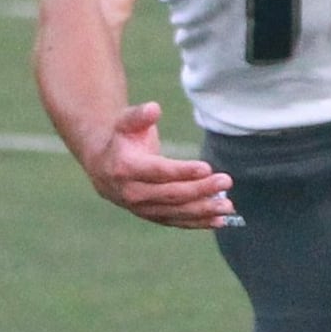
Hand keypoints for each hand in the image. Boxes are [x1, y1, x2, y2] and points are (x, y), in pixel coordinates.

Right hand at [82, 101, 243, 229]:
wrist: (103, 166)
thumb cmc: (121, 139)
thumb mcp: (125, 122)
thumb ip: (139, 115)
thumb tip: (154, 109)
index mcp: (126, 169)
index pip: (159, 172)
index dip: (182, 171)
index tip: (206, 168)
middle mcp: (133, 193)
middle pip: (172, 194)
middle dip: (200, 190)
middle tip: (226, 181)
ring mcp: (142, 208)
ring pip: (176, 211)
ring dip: (203, 210)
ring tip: (227, 206)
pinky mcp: (152, 215)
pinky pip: (176, 221)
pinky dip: (197, 223)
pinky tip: (218, 221)